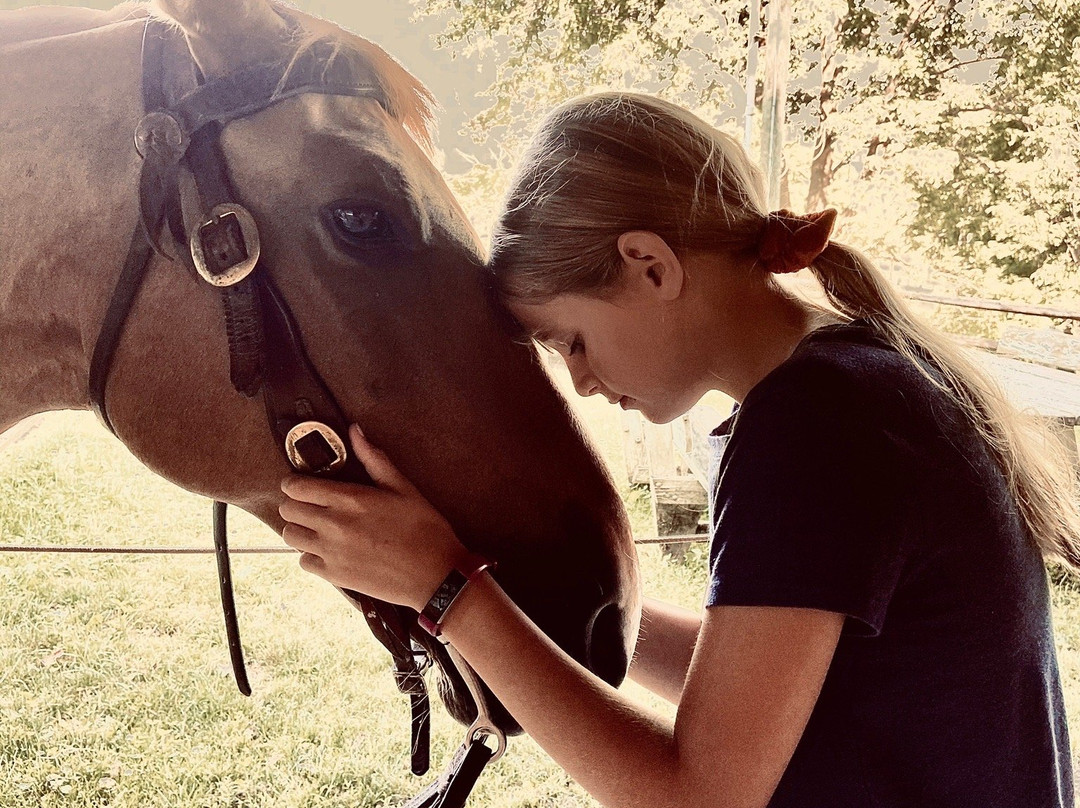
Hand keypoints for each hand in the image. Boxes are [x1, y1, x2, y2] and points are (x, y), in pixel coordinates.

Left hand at [278, 424, 468, 610]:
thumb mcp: (404, 488)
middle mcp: (335, 524)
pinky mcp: (334, 576)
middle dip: (295, 503)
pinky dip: (310, 555)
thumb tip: (355, 431)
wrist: (436, 575)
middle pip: (288, 509)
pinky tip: (328, 550)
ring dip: (300, 528)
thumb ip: (374, 459)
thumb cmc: (425, 530)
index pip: (297, 487)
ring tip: (317, 527)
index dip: (293, 483)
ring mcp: (332, 552)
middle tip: (310, 505)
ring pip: (290, 536)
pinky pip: (303, 562)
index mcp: (351, 499)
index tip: (300, 484)